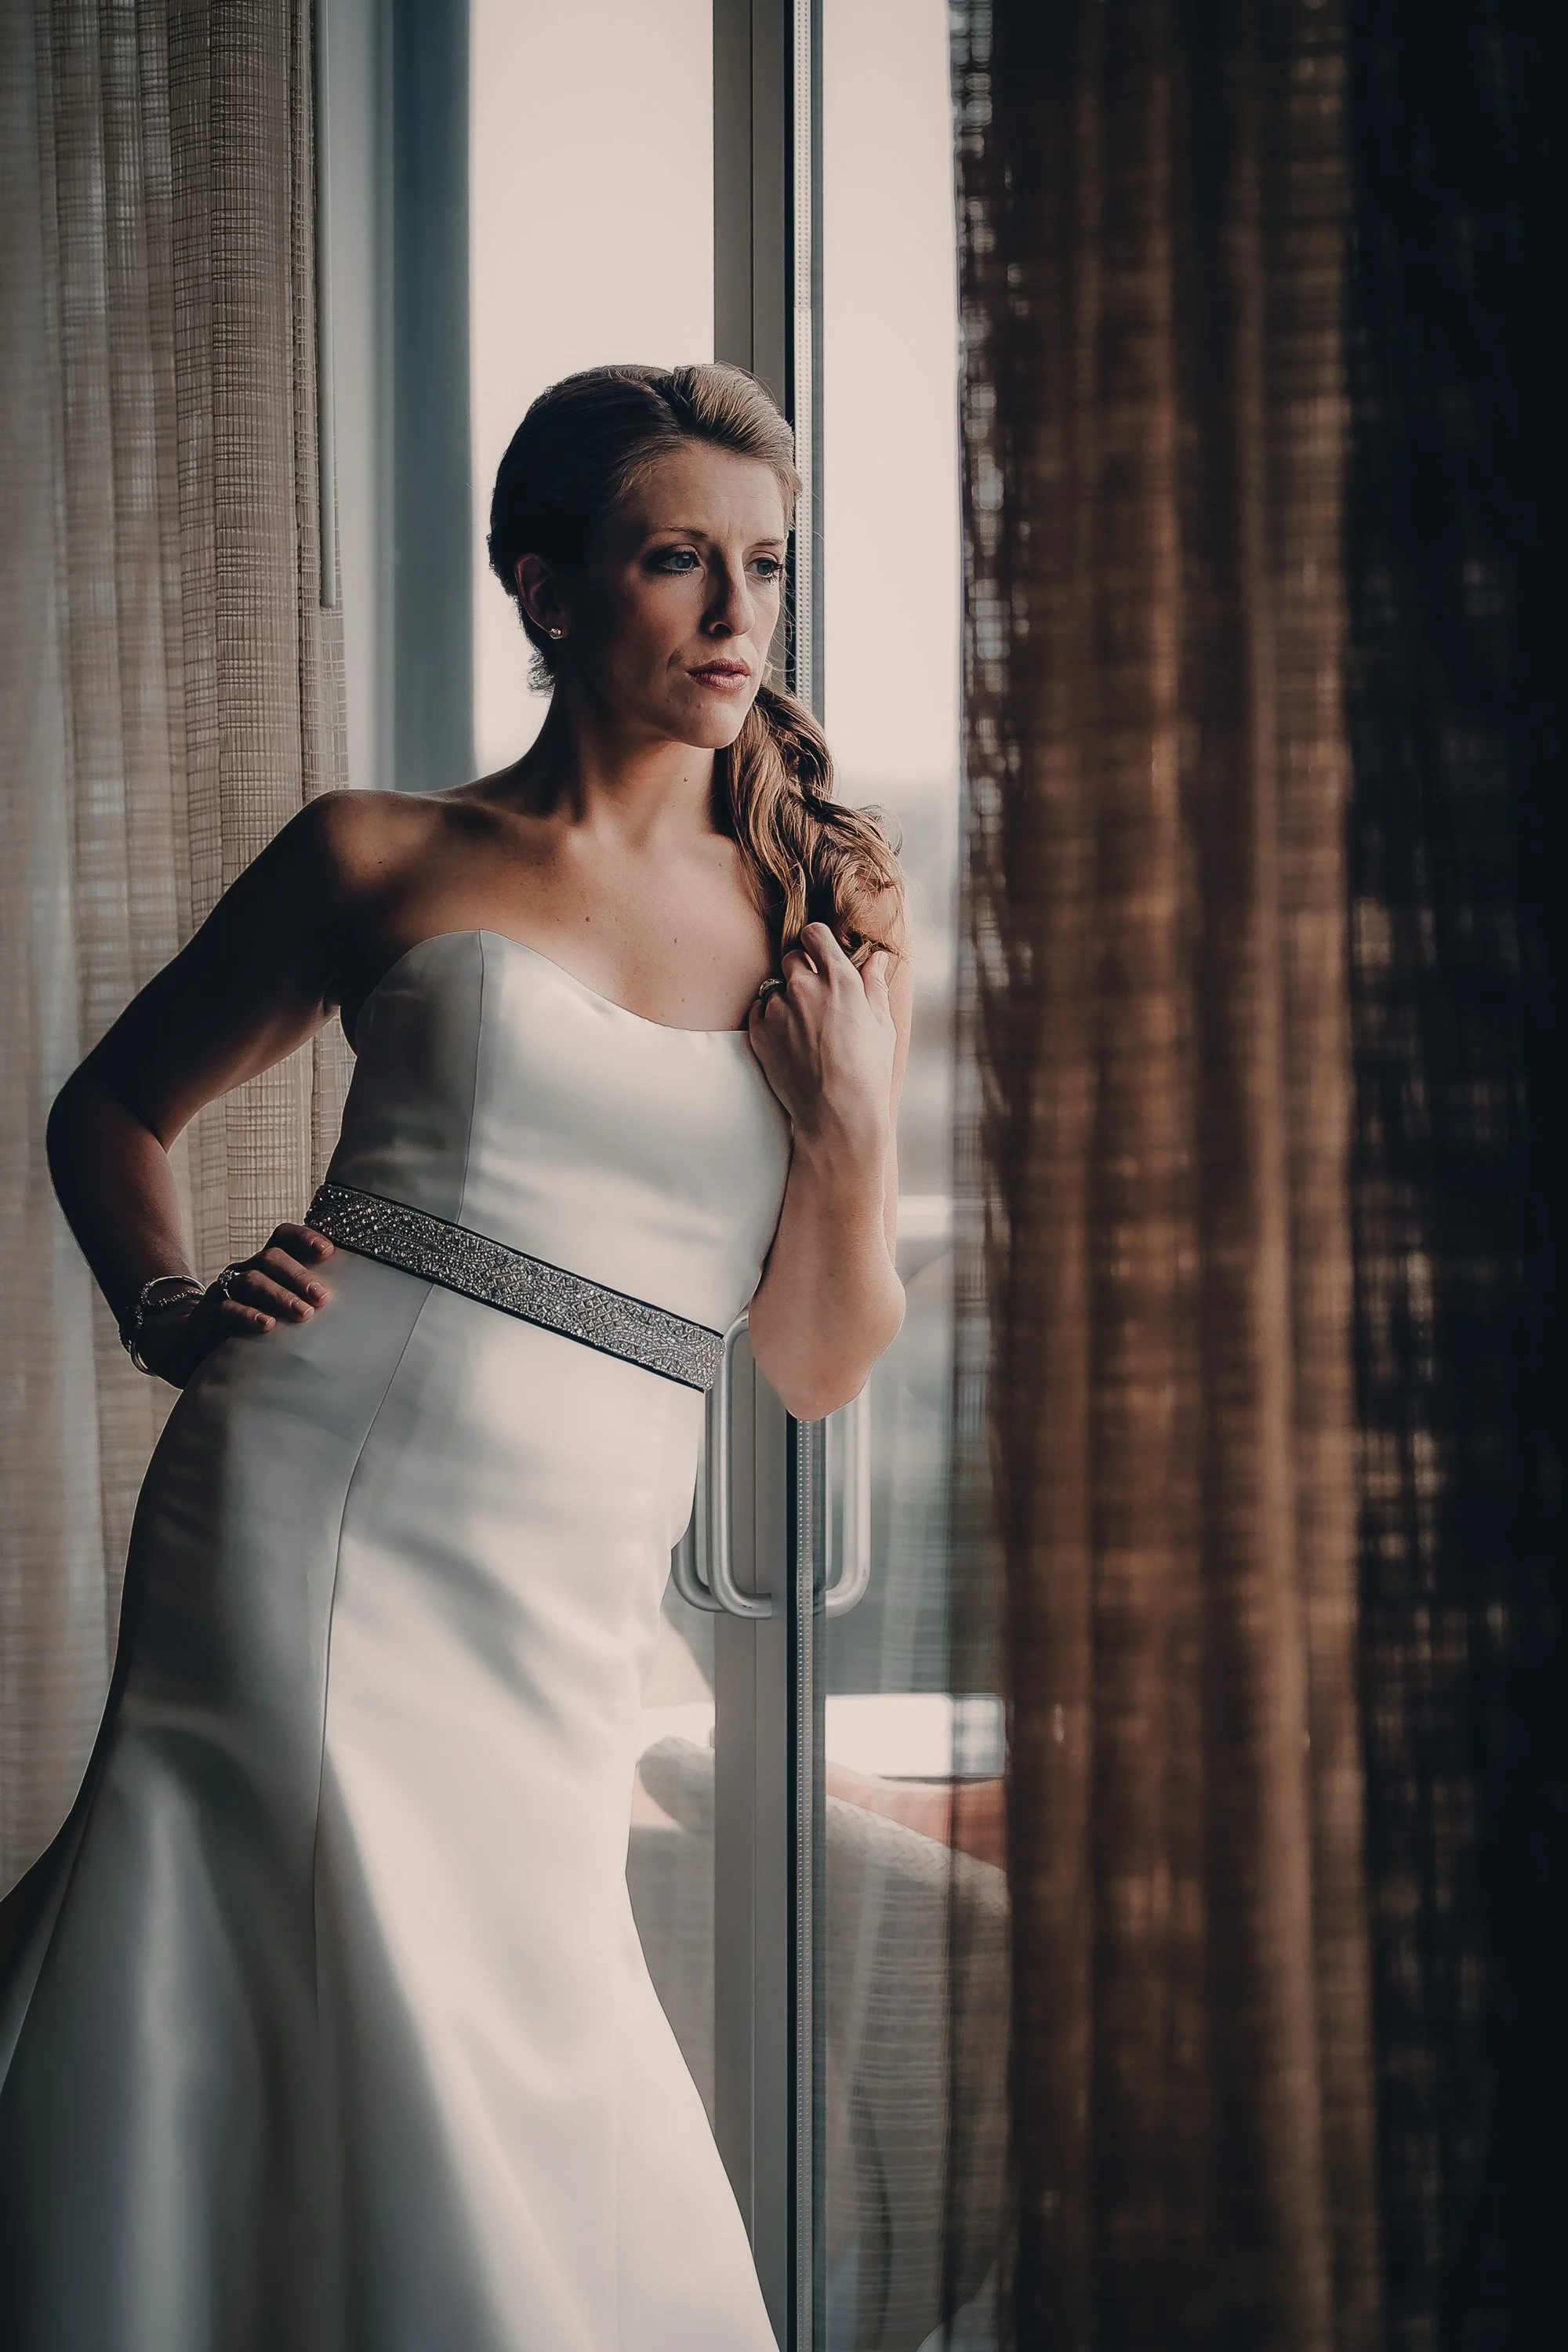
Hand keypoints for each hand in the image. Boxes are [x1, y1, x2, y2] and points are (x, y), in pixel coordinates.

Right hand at [135, 1223, 335, 1386]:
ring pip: (252, 1281)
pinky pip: (227, 1309)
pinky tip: (268, 1326)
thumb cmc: (253, 1324)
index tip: (329, 1251)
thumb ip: (307, 1299)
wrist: (194, 1345)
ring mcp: (225, 1290)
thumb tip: (357, 1303)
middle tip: (323, 1297)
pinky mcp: (209, 1315)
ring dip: (280, 1296)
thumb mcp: (278, 1307)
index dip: (304, 1237)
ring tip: (303, 1314)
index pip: (282, 1236)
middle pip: (270, 1258)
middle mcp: (244, 1270)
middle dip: (298, 1275)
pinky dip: (248, 1315)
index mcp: (263, 1263)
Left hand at [746, 922, 895, 1168]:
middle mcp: (805, 988)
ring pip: (774, 987)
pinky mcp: (759, 1033)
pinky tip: (789, 1039)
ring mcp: (778, 1010)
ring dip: (785, 998)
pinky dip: (770, 1018)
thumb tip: (874, 959)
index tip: (820, 953)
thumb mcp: (882, 1025)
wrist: (836, 1113)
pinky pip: (759, 1011)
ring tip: (803, 1027)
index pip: (815, 934)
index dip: (817, 941)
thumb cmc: (868, 1071)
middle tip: (815, 995)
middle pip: (792, 957)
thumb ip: (873, 986)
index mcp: (840, 980)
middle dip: (802, 969)